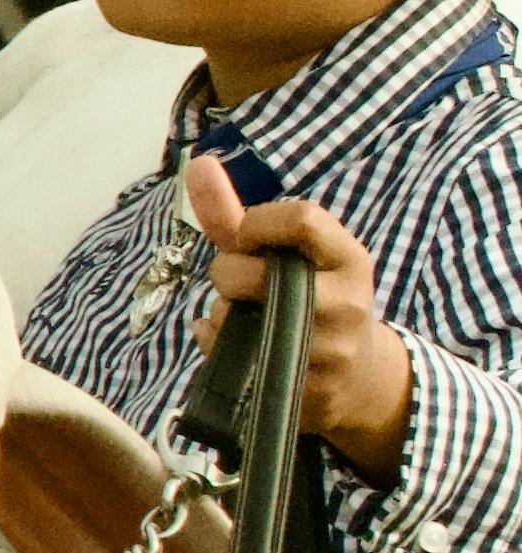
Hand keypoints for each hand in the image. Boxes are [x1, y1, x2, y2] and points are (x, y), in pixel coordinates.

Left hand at [189, 153, 417, 475]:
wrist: (355, 380)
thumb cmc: (309, 300)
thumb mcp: (288, 257)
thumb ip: (236, 215)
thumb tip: (197, 162)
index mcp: (349, 260)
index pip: (302, 219)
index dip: (257, 223)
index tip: (248, 238)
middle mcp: (345, 303)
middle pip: (248, 273)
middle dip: (227, 274)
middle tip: (241, 283)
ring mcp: (326, 351)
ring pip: (231, 319)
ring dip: (220, 315)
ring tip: (248, 320)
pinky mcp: (301, 390)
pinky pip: (226, 357)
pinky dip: (216, 345)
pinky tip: (240, 348)